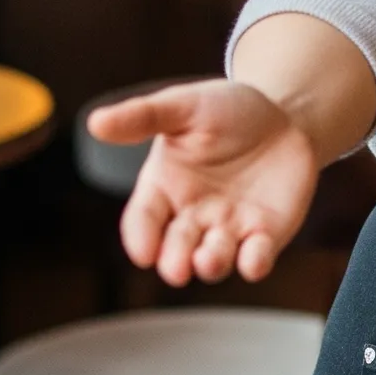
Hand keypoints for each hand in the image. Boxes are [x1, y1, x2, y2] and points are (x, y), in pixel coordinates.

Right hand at [88, 78, 319, 285]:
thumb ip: (142, 117)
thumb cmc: (223, 109)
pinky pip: (256, 258)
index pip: (143, 221)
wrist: (281, 113)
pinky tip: (254, 258)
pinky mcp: (265, 234)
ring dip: (210, 264)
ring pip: (214, 260)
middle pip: (175, 249)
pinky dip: (254, 263)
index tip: (143, 252)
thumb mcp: (183, 106)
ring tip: (208, 259)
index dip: (140, 239)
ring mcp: (228, 229)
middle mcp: (192, 215)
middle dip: (174, 261)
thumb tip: (94, 122)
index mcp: (164, 188)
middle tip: (176, 268)